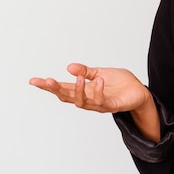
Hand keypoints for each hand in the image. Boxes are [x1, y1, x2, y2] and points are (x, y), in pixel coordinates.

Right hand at [29, 63, 150, 113]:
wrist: (140, 92)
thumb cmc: (120, 84)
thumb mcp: (101, 72)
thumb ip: (86, 71)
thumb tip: (69, 67)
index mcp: (84, 90)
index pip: (62, 88)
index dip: (48, 86)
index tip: (33, 80)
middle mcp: (88, 99)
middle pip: (67, 97)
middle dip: (55, 90)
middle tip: (46, 81)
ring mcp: (99, 104)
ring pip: (82, 102)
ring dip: (78, 90)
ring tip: (78, 77)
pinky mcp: (111, 106)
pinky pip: (101, 102)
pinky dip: (98, 91)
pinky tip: (98, 80)